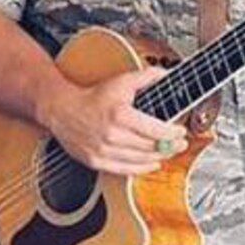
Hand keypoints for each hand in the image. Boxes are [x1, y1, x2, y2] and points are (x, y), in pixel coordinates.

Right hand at [41, 65, 178, 175]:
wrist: (63, 110)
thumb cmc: (93, 96)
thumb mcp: (121, 81)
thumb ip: (146, 77)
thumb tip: (166, 74)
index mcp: (120, 115)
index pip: (156, 130)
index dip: (173, 133)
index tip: (181, 131)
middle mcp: (112, 135)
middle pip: (151, 147)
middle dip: (170, 146)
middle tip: (180, 143)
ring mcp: (103, 150)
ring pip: (141, 160)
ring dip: (159, 157)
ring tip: (168, 150)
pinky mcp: (97, 161)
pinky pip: (125, 170)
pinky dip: (142, 168)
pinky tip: (152, 163)